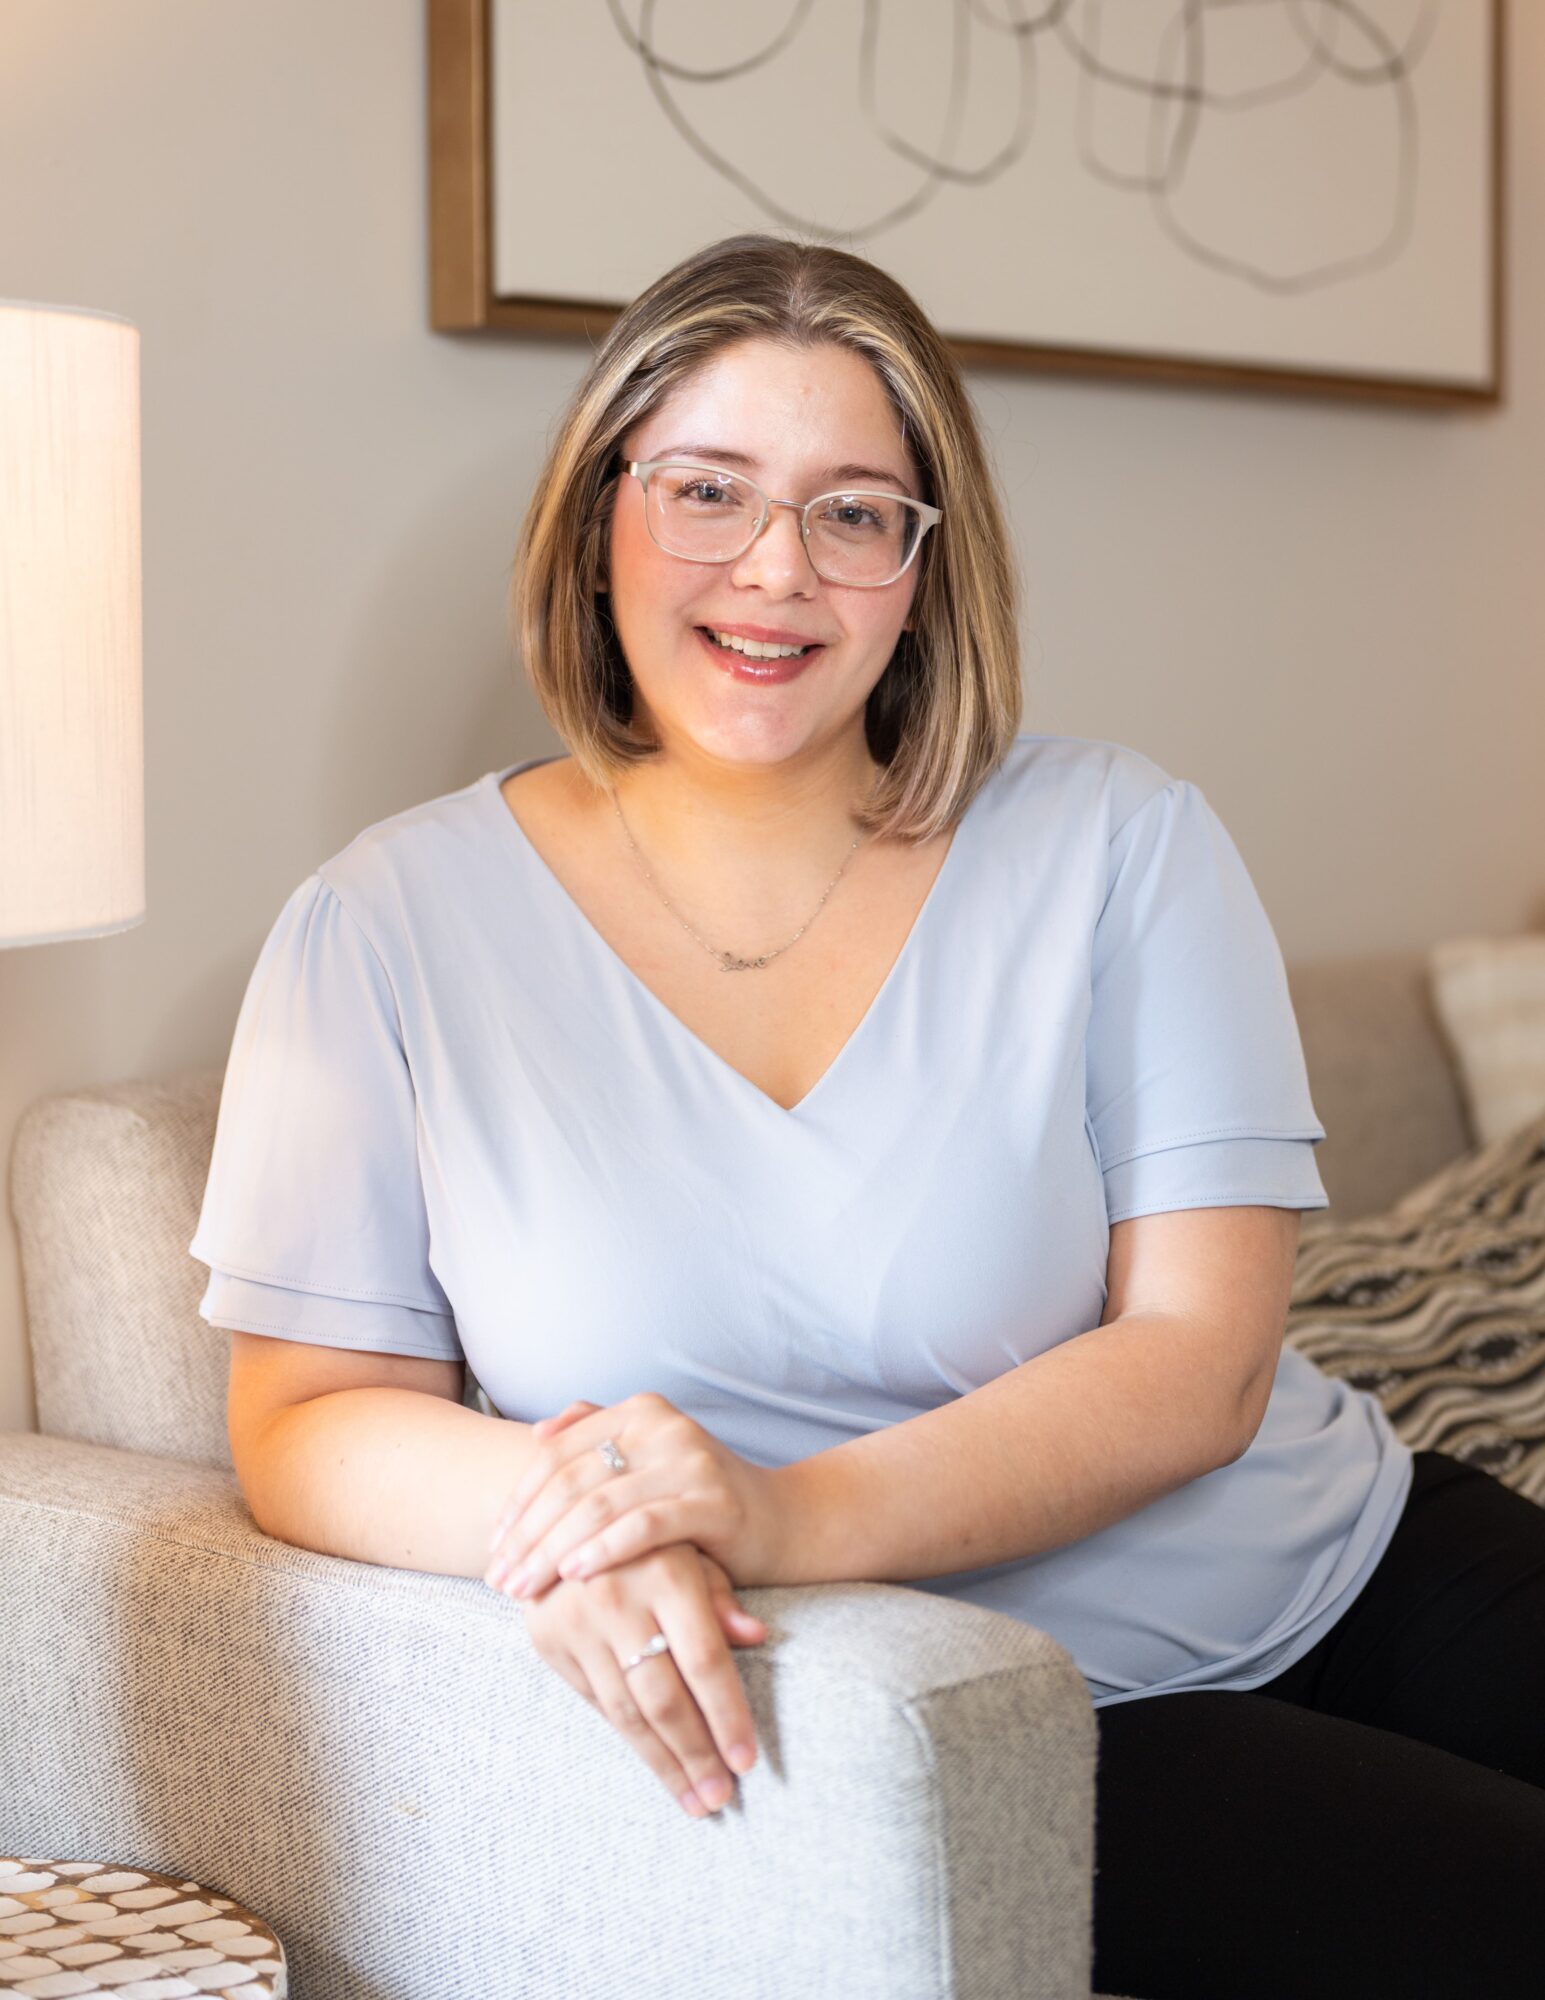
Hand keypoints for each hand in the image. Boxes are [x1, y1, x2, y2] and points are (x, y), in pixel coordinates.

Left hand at [484, 1394, 783, 1599]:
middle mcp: (663, 1424)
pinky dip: (602, 1550)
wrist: (786, 1523)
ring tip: (523, 1587)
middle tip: (498, 1577)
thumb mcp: (651, 1463)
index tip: (493, 1545)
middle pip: (572, 1481)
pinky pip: (642, 1526)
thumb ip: (600, 1436)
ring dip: (553, 1550)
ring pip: (599, 1506)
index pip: (558, 1453)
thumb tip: (538, 1430)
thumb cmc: (705, 1501)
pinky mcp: (711, 1498)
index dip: (520, 1500)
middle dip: (529, 1533)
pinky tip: (574, 1576)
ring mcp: (689, 1459)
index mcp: (641, 1411)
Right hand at [514, 1538, 767, 1817]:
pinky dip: (627, 1737)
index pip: (704, 1661)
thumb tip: (758, 1635)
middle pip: (664, 1698)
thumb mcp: (692, 1550)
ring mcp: (577, 1621)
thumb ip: (721, 1595)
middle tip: (720, 1798)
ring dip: (663, 1762)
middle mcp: (618, 1598)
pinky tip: (654, 1761)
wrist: (561, 1513)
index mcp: (667, 1572)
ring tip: (693, 1799)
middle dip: (696, 1755)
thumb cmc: (650, 1536)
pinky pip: (595, 1703)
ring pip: (626, 1712)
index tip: (747, 1762)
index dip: (728, 1716)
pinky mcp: (547, 1640)